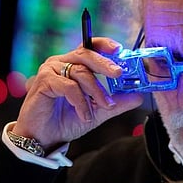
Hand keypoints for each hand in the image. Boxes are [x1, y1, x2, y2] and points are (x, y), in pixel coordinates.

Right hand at [12, 37, 143, 150]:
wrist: (45, 138)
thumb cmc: (67, 120)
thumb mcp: (98, 110)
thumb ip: (117, 102)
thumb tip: (138, 96)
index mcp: (75, 64)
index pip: (90, 46)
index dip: (105, 44)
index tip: (119, 50)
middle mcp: (62, 62)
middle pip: (87, 54)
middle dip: (105, 64)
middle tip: (119, 73)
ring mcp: (51, 70)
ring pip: (81, 71)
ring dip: (96, 91)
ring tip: (104, 106)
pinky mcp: (44, 81)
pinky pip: (69, 86)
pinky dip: (81, 101)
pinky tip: (85, 114)